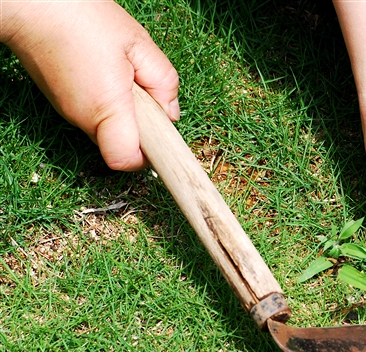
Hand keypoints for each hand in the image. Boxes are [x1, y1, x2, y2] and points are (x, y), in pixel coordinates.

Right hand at [1, 1, 178, 170]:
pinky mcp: (62, 103)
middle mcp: (82, 118)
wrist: (32, 5)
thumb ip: (163, 82)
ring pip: (108, 130)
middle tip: (143, 92)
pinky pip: (94, 115)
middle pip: (121, 145)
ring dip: (125, 113)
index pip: (127, 160)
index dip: (148, 156)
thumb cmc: (82, 17)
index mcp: (105, 109)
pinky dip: (108, 103)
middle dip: (141, 129)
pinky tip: (106, 73)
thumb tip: (171, 113)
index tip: (160, 136)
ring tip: (122, 75)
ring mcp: (68, 112)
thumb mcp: (138, 44)